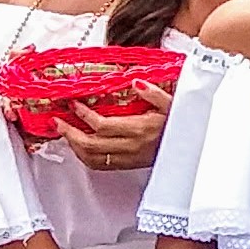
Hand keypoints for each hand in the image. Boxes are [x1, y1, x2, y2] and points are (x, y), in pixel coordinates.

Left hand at [57, 83, 171, 173]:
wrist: (190, 148)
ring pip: (92, 158)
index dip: (83, 115)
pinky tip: (80, 147)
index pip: (102, 125)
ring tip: (65, 133)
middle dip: (70, 132)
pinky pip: (100, 165)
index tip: (73, 104)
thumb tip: (136, 83)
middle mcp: (131, 146)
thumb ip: (154, 93)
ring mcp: (128, 158)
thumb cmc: (182, 126)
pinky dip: (85, 157)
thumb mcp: (173, 104)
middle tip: (58, 121)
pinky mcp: (128, 165)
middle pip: (90, 144)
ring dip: (74, 146)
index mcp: (139, 129)